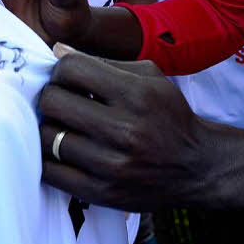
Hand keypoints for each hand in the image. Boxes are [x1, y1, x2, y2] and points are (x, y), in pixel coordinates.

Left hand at [38, 47, 214, 211]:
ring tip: (65, 126)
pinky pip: (51, 171)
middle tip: (62, 100)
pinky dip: (49, 157)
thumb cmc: (169, 115)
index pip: (72, 69)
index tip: (68, 77)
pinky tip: (63, 150)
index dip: (62, 69)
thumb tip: (58, 50)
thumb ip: (105, 62)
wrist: (195, 167)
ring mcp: (111, 165)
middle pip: (53, 101)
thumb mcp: (150, 77)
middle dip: (52, 95)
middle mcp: (124, 130)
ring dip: (50, 127)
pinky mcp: (101, 193)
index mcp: (137, 94)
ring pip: (47, 137)